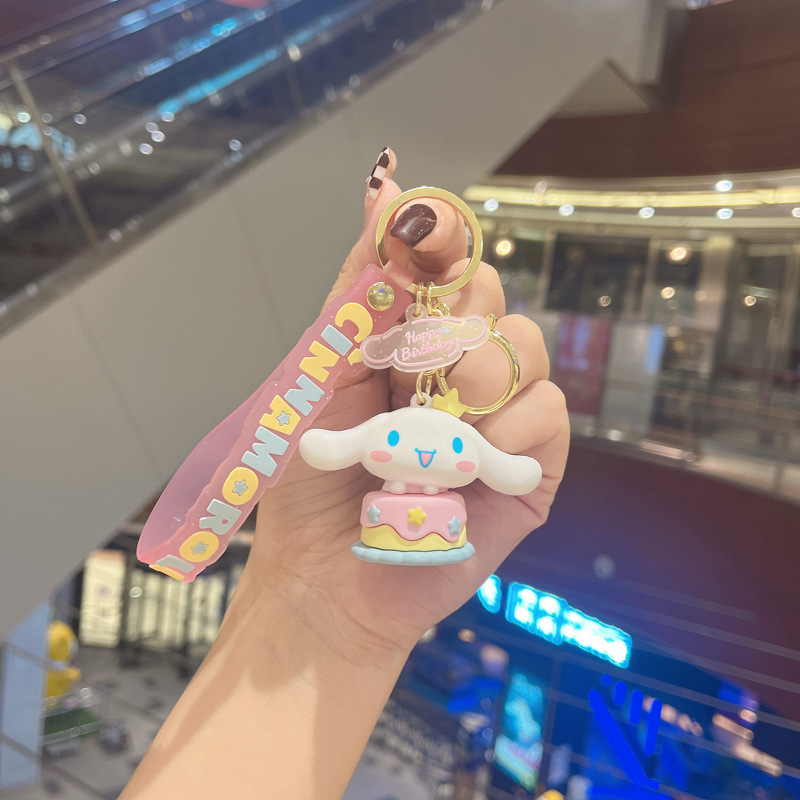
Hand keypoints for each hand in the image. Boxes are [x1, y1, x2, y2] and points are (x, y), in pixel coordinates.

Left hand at [239, 149, 568, 659]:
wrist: (324, 578)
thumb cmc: (309, 479)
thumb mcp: (320, 372)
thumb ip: (357, 289)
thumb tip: (383, 192)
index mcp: (410, 341)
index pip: (446, 264)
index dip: (440, 243)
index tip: (421, 235)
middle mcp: (460, 369)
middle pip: (491, 293)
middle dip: (448, 320)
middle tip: (403, 370)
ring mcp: (499, 416)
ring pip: (524, 346)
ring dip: (473, 377)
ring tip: (429, 427)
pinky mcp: (529, 467)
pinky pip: (547, 411)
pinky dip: (509, 426)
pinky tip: (471, 458)